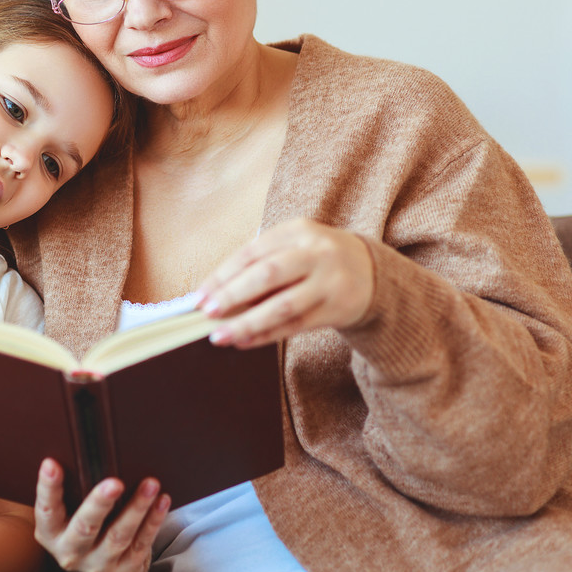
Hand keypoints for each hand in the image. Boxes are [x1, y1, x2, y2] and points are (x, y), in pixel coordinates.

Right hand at [34, 459, 169, 571]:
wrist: (102, 569)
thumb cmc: (83, 527)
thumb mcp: (68, 514)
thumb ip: (72, 491)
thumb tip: (90, 451)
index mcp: (52, 534)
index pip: (46, 510)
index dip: (48, 488)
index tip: (51, 463)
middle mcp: (71, 552)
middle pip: (85, 527)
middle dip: (100, 504)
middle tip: (114, 483)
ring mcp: (99, 564)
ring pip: (119, 535)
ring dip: (136, 508)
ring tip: (150, 484)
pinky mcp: (125, 571)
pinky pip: (141, 543)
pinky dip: (153, 520)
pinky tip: (161, 501)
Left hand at [196, 218, 373, 347]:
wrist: (372, 272)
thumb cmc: (316, 259)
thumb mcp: (294, 246)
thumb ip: (260, 263)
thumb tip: (214, 294)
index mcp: (298, 230)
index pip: (252, 252)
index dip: (222, 275)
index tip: (199, 296)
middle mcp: (316, 253)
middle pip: (267, 275)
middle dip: (232, 295)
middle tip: (206, 312)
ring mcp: (329, 282)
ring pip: (282, 306)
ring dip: (246, 323)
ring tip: (219, 336)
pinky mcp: (338, 309)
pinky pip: (296, 326)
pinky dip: (267, 335)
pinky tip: (244, 341)